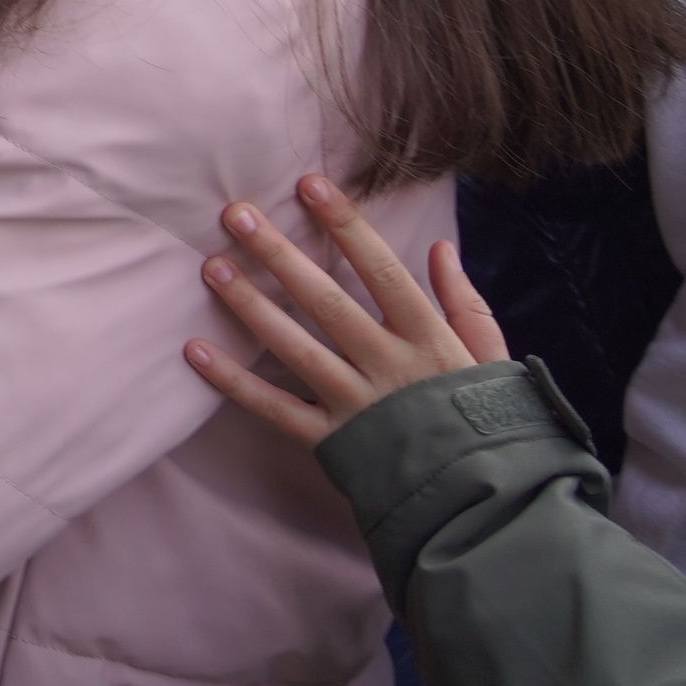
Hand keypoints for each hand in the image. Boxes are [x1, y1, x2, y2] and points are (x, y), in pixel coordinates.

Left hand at [181, 170, 506, 445]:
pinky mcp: (333, 442)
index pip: (382, 270)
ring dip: (250, 306)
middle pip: (325, 301)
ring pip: (295, 348)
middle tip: (235, 214)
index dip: (346, 225)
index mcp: (429, 339)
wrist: (488, 502)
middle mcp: (388, 366)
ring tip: (211, 267)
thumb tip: (440, 247)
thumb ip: (466, 304)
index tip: (310, 184)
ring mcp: (358, 405)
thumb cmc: (490, 423)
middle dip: (279, 254)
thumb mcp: (490, 358)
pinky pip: (276, 409)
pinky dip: (234, 382)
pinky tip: (195, 351)